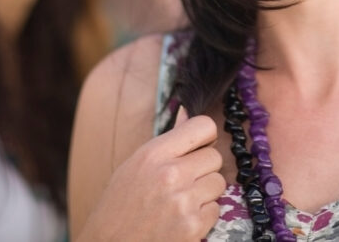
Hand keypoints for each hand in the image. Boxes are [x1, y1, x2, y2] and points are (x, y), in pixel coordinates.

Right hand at [76, 108, 225, 241]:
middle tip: (184, 182)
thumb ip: (167, 142)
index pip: (203, 126)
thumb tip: (186, 112)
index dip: (205, 137)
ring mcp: (184, 202)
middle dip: (203, 169)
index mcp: (154, 154)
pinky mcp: (193, 227)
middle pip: (215, 157)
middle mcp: (171, 174)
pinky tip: (181, 219)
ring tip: (181, 201)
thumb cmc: (120, 206)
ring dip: (205, 193)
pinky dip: (203, 216)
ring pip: (218, 183)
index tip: (199, 147)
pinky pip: (216, 209)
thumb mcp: (135, 165)